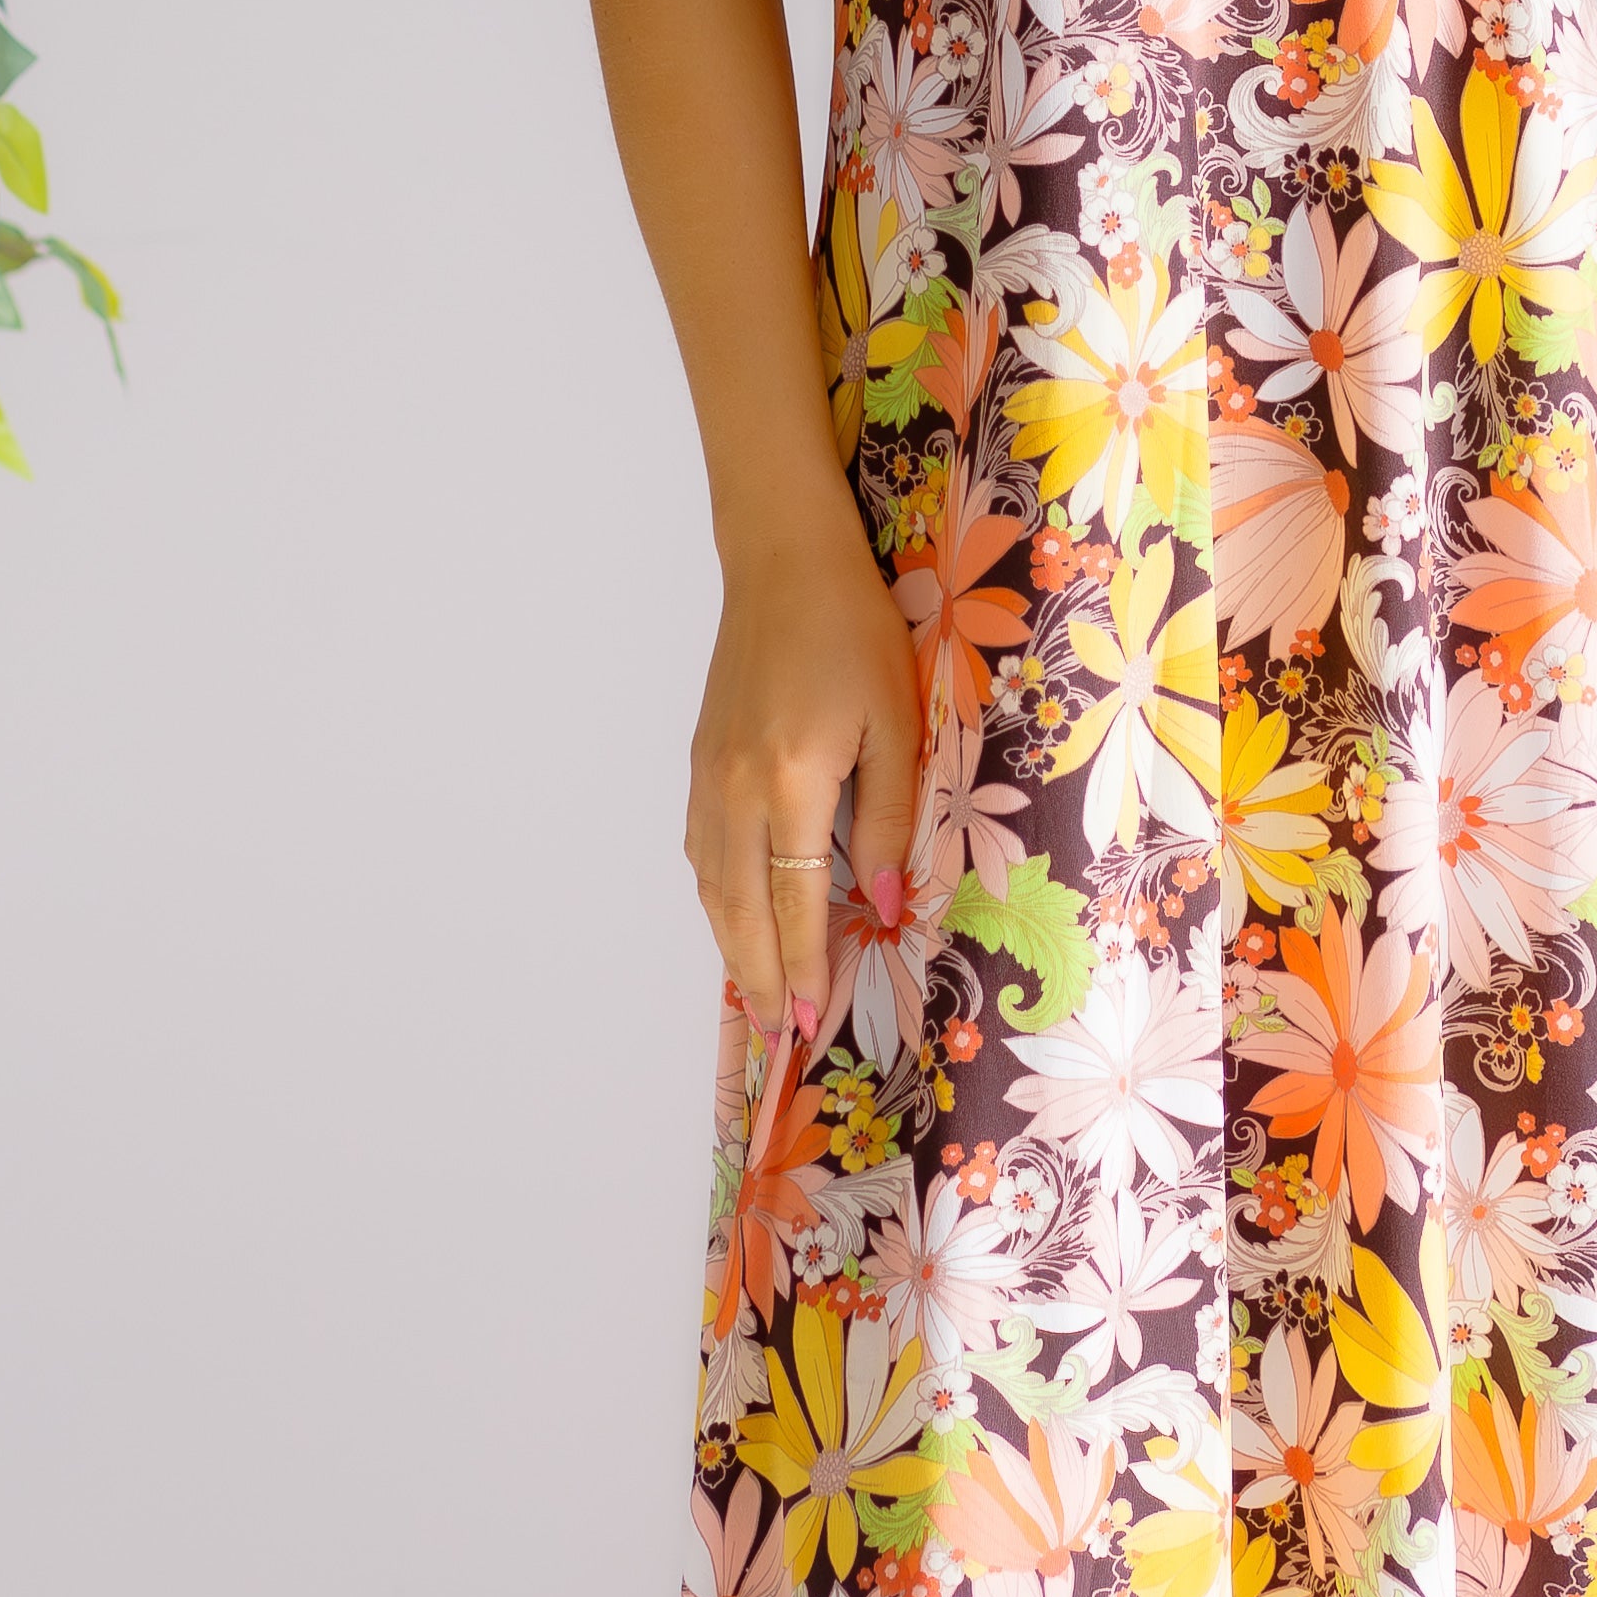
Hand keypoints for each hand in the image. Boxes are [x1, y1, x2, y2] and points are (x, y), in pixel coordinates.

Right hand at [692, 504, 922, 1040]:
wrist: (784, 564)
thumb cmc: (855, 632)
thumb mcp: (896, 724)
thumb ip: (893, 818)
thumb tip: (890, 904)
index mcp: (790, 779)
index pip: (793, 899)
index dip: (802, 963)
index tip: (810, 1018)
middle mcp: (735, 787)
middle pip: (739, 908)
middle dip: (760, 977)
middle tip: (779, 1033)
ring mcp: (708, 775)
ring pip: (711, 885)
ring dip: (733, 948)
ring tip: (759, 996)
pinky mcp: (700, 761)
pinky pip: (702, 850)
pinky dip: (717, 899)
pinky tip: (737, 922)